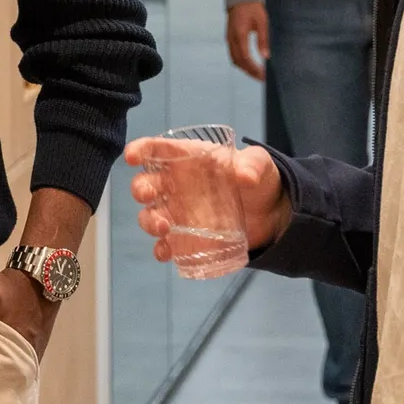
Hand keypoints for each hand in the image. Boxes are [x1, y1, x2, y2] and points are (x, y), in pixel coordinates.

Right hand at [120, 136, 291, 259]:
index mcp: (188, 160)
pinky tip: (166, 253)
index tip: (132, 156)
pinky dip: (162, 249)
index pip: (157, 150)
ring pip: (150, 215)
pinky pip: (166, 244)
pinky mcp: (187, 236)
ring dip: (149, 221)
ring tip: (163, 228)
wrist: (271, 214)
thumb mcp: (260, 165)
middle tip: (148, 195)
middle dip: (140, 189)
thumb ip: (253, 166)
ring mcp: (179, 212)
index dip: (141, 150)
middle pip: (146, 184)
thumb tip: (246, 176)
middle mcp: (177, 185)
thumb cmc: (259, 180)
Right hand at [225, 1, 269, 80]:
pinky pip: (233, 54)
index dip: (254, 68)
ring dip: (245, 69)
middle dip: (250, 72)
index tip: (264, 75)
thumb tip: (266, 56)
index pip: (245, 57)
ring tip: (257, 74)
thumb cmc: (252, 7)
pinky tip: (251, 64)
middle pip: (238, 62)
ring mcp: (229, 39)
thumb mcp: (262, 21)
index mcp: (240, 34)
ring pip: (234, 60)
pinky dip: (241, 62)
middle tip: (262, 78)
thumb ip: (263, 39)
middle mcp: (232, 38)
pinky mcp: (230, 38)